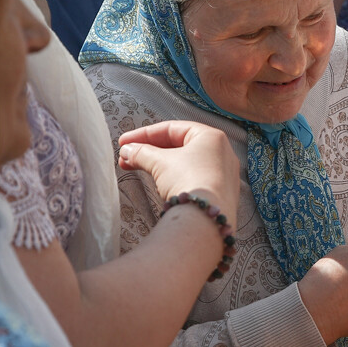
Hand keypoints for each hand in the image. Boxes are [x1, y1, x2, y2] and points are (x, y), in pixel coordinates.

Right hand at [117, 120, 241, 224]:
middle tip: (127, 156)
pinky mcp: (219, 193)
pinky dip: (174, 177)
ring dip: (158, 164)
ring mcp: (222, 174)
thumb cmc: (190, 181)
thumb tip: (128, 150)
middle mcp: (221, 153)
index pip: (172, 129)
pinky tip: (158, 184)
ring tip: (136, 168)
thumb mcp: (160, 162)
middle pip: (178, 145)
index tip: (125, 142)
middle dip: (149, 151)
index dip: (145, 134)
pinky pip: (192, 178)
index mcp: (211, 137)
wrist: (206, 217)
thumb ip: (141, 153)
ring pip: (184, 163)